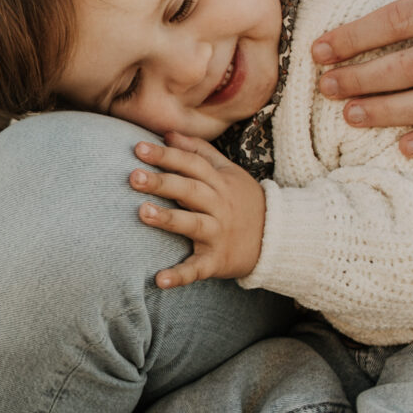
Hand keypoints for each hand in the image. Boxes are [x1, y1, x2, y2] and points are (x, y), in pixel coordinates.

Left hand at [130, 136, 265, 288]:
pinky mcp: (216, 261)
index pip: (191, 164)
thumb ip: (199, 151)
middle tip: (134, 176)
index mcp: (219, 182)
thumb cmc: (243, 201)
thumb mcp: (228, 172)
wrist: (278, 239)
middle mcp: (218, 206)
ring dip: (168, 219)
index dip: (167, 155)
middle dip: (162, 182)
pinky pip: (197, 268)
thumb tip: (168, 133)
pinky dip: (179, 275)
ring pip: (192, 224)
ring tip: (143, 212)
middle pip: (189, 190)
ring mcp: (218, 233)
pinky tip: (159, 280)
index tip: (138, 147)